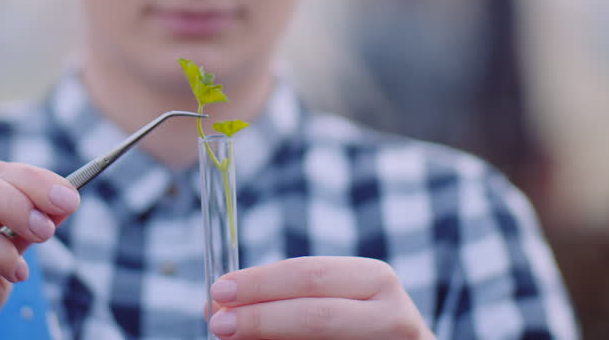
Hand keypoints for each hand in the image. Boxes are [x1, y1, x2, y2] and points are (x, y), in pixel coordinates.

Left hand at [207, 256, 433, 339]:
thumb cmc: (358, 325)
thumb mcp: (330, 301)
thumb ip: (279, 300)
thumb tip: (214, 306)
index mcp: (375, 280)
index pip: (310, 275)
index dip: (261, 283)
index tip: (219, 290)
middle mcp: (393, 315)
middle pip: (316, 316)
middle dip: (260, 318)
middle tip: (218, 323)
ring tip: (231, 339)